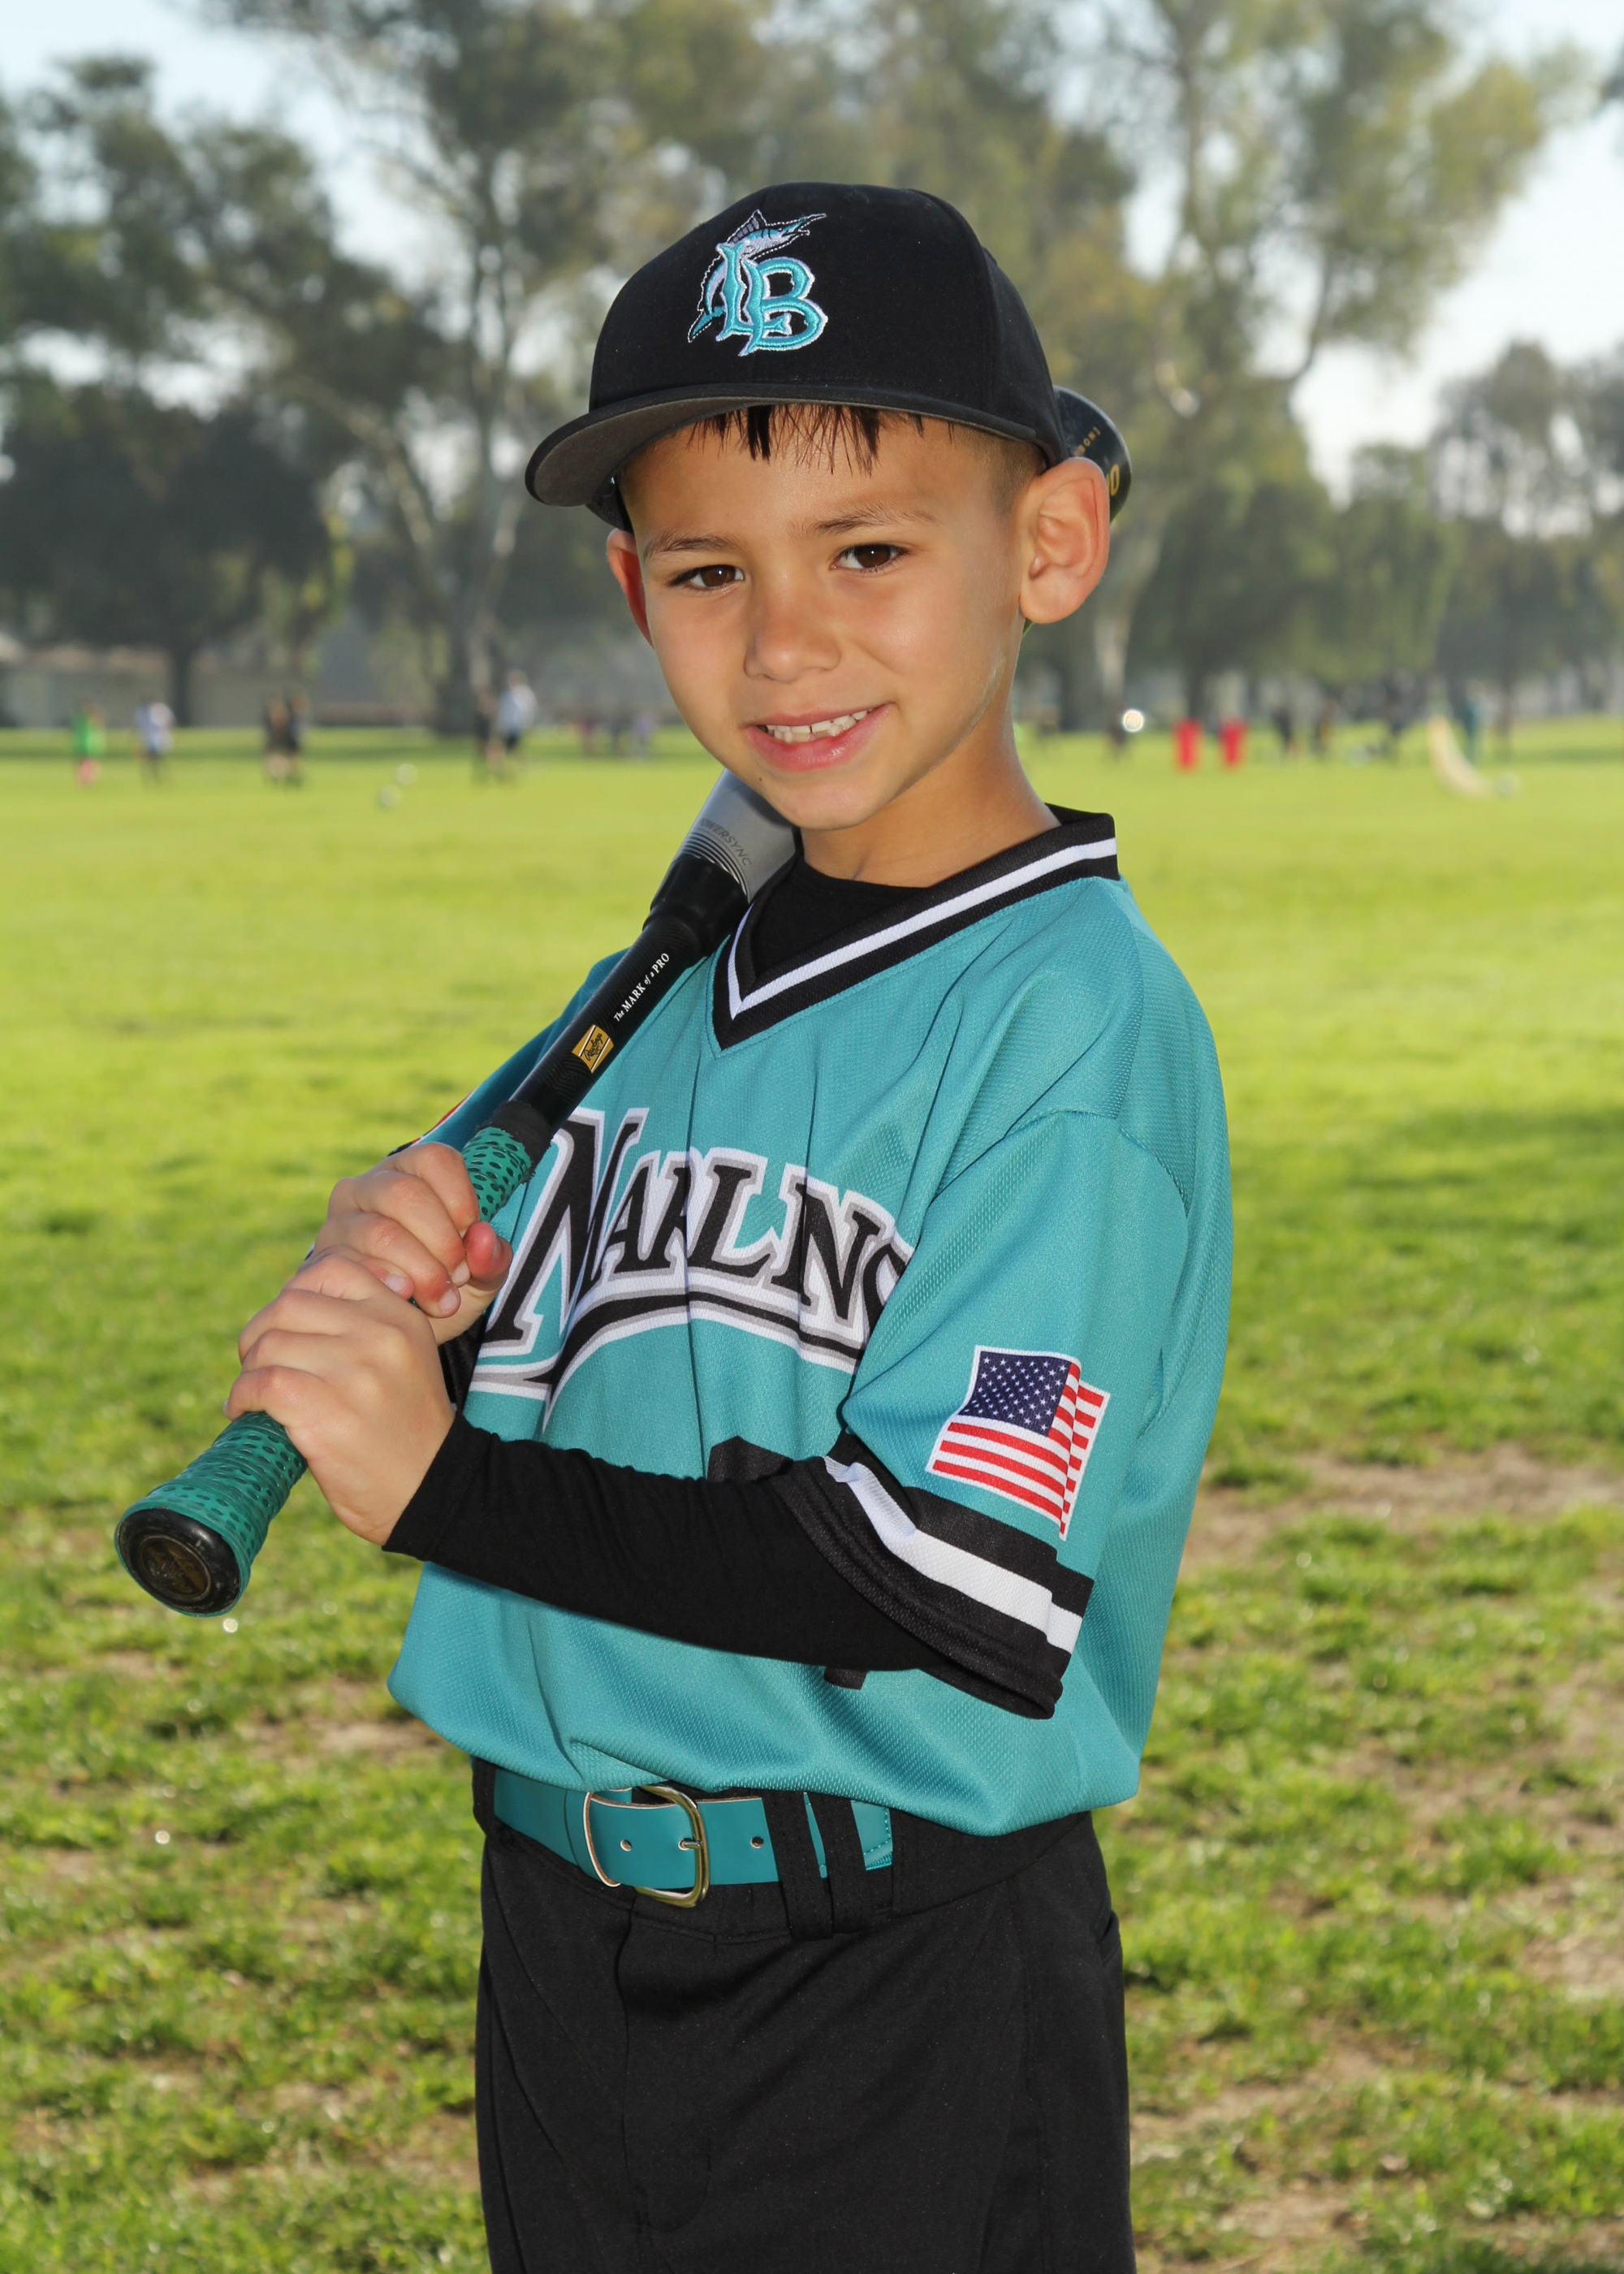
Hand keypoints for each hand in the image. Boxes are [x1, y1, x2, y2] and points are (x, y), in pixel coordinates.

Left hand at [228, 1252, 455, 1542]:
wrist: (432, 1490)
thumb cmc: (407, 1429)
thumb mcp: (406, 1359)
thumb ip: (365, 1326)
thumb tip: (291, 1305)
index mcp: (400, 1316)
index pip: (333, 1266)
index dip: (296, 1291)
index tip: (288, 1325)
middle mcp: (380, 1334)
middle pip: (289, 1304)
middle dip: (260, 1332)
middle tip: (257, 1363)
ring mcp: (353, 1370)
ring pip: (270, 1344)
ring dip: (249, 1370)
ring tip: (253, 1395)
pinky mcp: (324, 1409)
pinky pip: (262, 1382)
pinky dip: (242, 1397)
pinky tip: (244, 1411)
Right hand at [311, 1142, 511, 1343]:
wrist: (399, 1329)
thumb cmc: (444, 1286)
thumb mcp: (480, 1276)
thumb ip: (491, 1259)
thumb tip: (482, 1238)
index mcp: (411, 1172)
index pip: (435, 1159)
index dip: (460, 1198)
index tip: (471, 1234)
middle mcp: (369, 1187)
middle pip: (405, 1193)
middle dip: (441, 1240)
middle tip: (458, 1275)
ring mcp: (340, 1221)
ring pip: (380, 1232)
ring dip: (419, 1269)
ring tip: (442, 1299)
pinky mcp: (324, 1257)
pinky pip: (353, 1265)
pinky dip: (387, 1285)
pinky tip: (406, 1299)